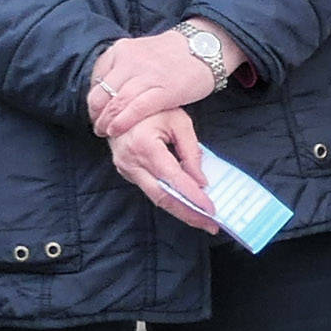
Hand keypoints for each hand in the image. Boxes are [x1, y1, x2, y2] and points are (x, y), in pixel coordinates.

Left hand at [87, 28, 217, 140]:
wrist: (207, 47)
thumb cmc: (173, 55)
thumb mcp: (141, 51)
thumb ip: (122, 66)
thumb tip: (106, 88)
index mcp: (122, 50)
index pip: (96, 78)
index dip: (93, 99)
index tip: (96, 112)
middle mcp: (131, 60)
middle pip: (102, 92)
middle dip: (96, 113)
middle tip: (98, 126)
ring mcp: (148, 75)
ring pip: (116, 102)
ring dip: (106, 121)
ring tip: (105, 132)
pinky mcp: (166, 90)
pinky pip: (137, 109)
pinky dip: (123, 122)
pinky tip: (117, 130)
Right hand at [108, 110, 217, 228]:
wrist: (119, 105)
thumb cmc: (152, 109)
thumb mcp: (179, 122)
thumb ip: (191, 151)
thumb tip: (201, 180)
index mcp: (144, 146)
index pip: (172, 178)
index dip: (192, 196)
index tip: (211, 209)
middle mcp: (131, 162)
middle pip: (161, 196)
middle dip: (187, 213)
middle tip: (210, 225)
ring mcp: (126, 169)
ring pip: (155, 197)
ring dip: (180, 210)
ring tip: (203, 220)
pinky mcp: (127, 172)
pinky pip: (151, 190)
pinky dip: (170, 200)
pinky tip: (187, 206)